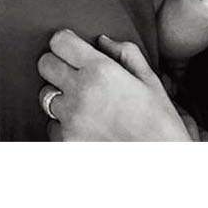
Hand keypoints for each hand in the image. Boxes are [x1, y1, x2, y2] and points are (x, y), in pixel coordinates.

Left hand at [37, 29, 191, 141]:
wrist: (162, 166)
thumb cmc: (159, 123)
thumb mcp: (150, 80)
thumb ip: (126, 53)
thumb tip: (102, 41)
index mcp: (100, 70)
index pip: (59, 41)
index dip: (65, 42)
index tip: (72, 48)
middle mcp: (80, 92)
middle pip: (45, 65)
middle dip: (58, 65)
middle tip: (75, 74)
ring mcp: (71, 120)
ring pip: (45, 96)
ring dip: (60, 97)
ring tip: (84, 106)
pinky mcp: (66, 143)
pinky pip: (52, 127)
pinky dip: (63, 126)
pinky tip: (86, 129)